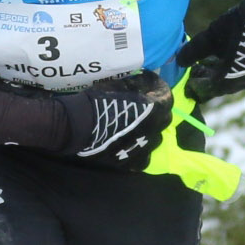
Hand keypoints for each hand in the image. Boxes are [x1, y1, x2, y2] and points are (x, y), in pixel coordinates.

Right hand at [56, 83, 170, 170]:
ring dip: (150, 129)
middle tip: (145, 102)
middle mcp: (153, 131)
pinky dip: (140, 150)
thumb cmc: (98, 101)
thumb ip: (137, 84)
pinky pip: (142, 157)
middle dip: (158, 108)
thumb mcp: (119, 84)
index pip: (167, 96)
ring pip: (155, 139)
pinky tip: (131, 144)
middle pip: (165, 118)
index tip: (150, 82)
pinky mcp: (129, 162)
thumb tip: (144, 82)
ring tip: (137, 124)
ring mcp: (142, 149)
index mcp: (154, 110)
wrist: (77, 126)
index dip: (159, 87)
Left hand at [178, 0, 244, 98]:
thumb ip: (194, 50)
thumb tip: (179, 61)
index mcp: (232, 77)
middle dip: (209, 80)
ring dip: (222, 72)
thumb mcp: (212, 36)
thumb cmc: (239, 25)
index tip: (188, 84)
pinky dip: (234, 65)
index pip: (210, 90)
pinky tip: (230, 53)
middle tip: (197, 73)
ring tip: (211, 62)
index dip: (197, 88)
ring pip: (237, 76)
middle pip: (224, 86)